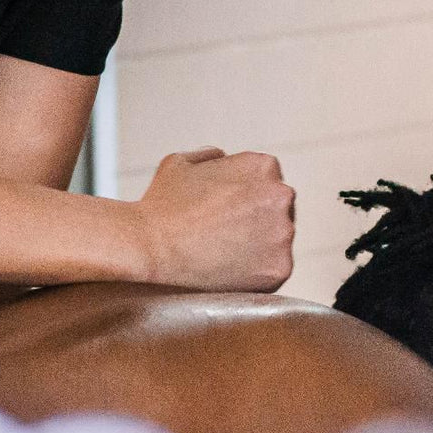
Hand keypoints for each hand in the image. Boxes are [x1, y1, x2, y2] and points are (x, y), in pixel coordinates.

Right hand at [136, 147, 294, 291]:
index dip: (246, 200)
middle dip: (258, 222)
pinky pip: (273, 272)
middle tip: (225, 237)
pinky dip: (255, 275)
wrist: (149, 247)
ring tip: (223, 256)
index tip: (227, 214)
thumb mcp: (182, 163)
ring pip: (277, 242)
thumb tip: (222, 158)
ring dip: (259, 249)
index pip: (268, 184)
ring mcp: (283, 233)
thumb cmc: (160, 204)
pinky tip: (228, 273)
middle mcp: (281, 195)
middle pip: (278, 212)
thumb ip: (210, 157)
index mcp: (264, 166)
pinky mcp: (279, 268)